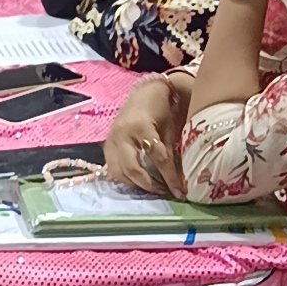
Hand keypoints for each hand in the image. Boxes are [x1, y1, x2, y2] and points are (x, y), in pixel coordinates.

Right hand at [104, 77, 187, 196]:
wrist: (143, 94)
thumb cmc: (160, 109)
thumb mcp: (169, 128)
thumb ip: (170, 154)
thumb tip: (179, 182)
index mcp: (140, 126)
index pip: (157, 157)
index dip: (170, 177)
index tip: (180, 192)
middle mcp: (122, 134)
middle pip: (133, 169)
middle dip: (149, 185)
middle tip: (164, 192)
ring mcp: (111, 140)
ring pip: (119, 172)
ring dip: (135, 185)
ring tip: (152, 188)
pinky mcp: (106, 146)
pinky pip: (112, 169)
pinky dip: (125, 179)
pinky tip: (138, 182)